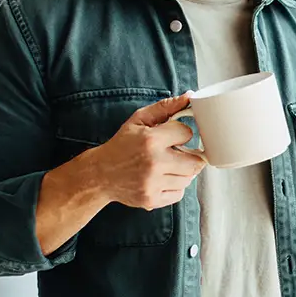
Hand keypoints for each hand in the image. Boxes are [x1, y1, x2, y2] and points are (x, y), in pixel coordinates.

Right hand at [86, 94, 206, 210]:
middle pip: (195, 162)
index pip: (187, 134)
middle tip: (178, 153)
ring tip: (168, 165)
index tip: (174, 136)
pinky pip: (179, 194)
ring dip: (183, 171)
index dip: (182, 133)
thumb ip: (166, 107)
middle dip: (190, 156)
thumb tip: (190, 96)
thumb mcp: (139, 120)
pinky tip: (163, 178)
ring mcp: (153, 184)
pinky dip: (175, 186)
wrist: (100, 174)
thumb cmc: (122, 144)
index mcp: (151, 140)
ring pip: (188, 178)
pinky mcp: (151, 200)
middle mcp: (154, 163)